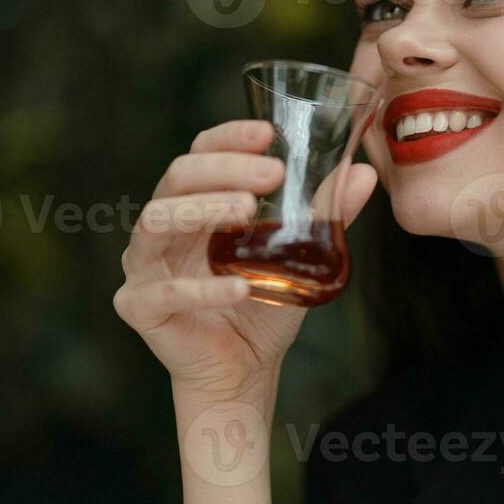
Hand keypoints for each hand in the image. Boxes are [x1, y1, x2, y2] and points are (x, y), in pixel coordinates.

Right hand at [113, 119, 378, 399]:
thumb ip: (325, 215)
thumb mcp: (300, 255)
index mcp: (194, 204)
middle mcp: (162, 227)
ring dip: (203, 208)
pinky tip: (240, 288)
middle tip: (271, 174)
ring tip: (248, 210)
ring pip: (157, 220)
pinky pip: (165, 292)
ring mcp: (143, 265)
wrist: (246, 370)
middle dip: (224, 168)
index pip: (200, 154)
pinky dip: (203, 289)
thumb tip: (365, 174)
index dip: (228, 138)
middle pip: (177, 178)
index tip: (268, 133)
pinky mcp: (138, 306)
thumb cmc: (264, 305)